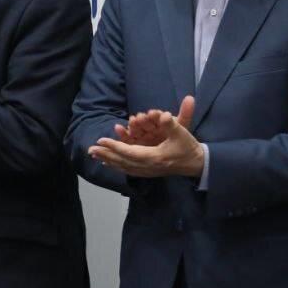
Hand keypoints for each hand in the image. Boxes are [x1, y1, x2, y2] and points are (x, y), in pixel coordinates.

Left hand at [89, 95, 203, 177]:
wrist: (197, 164)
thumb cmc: (188, 147)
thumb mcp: (181, 133)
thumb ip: (171, 124)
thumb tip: (163, 114)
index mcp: (155, 157)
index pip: (129, 152)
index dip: (114, 147)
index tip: (101, 141)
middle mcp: (149, 167)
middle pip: (122, 161)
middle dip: (106, 155)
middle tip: (90, 150)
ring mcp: (148, 172)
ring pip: (123, 167)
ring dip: (108, 161)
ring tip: (94, 156)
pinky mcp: (149, 173)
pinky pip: (128, 171)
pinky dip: (117, 166)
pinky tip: (108, 164)